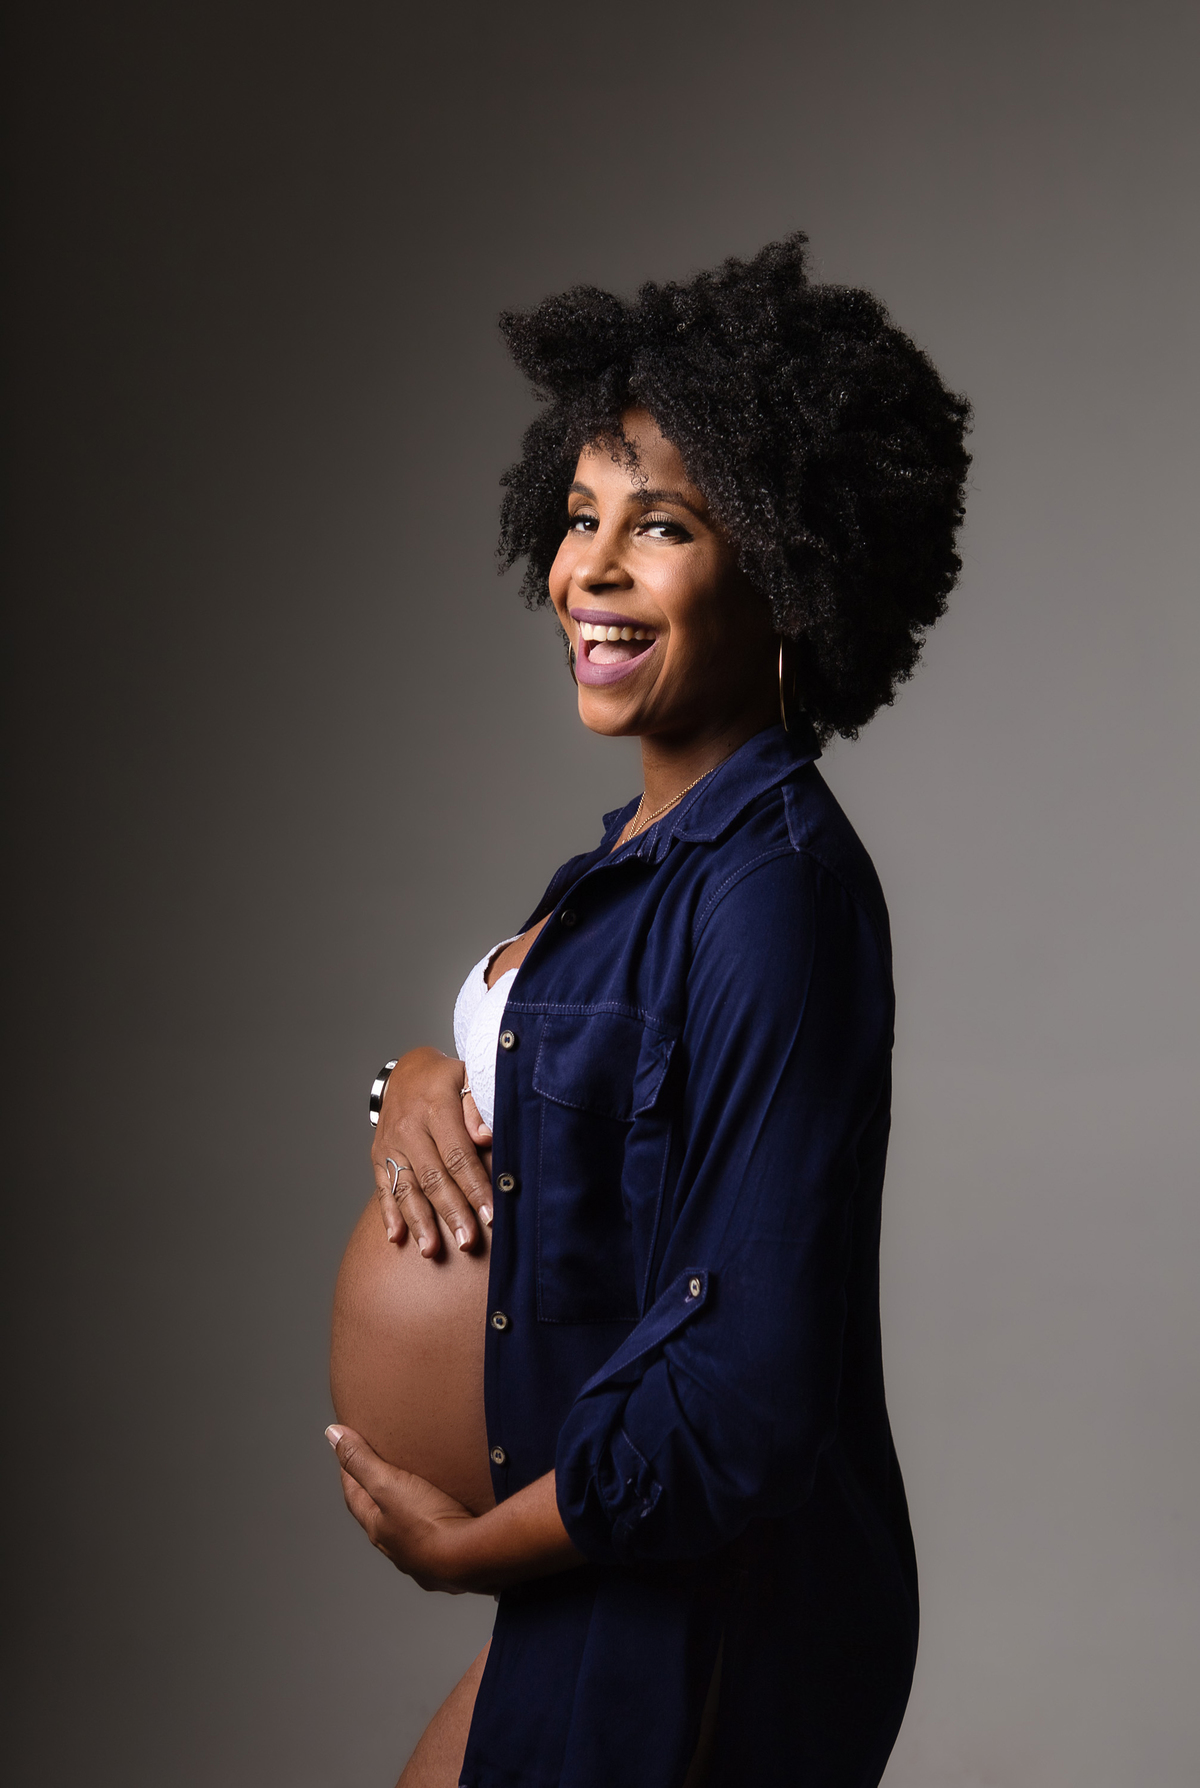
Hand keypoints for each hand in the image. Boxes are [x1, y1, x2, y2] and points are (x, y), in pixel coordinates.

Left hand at [326, 1424, 476, 1590]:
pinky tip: (451, 1521)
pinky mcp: (449, 1564)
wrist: (469, 1558)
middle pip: (379, 1517)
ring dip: (408, 1514)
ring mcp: (422, 1559)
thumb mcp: (388, 1484)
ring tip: (421, 1494)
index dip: (350, 1473)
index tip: (349, 1453)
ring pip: (408, 1532)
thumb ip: (361, 1460)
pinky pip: (438, 1541)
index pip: (355, 1497)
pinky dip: (438, 1528)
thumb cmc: (427, 1522)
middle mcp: (396, 1547)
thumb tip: (332, 1434)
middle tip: (384, 1471)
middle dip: (378, 1495)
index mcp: (377, 1529)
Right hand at [371, 1047, 493, 1257]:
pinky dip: (389, 1215)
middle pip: (433, 1177)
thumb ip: (478, 1105)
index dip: (475, 1186)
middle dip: (451, 1213)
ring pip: (406, 1188)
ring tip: (432, 1251)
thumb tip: (485, 1137)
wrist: (408, 1071)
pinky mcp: (378, 1155)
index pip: (458, 1154)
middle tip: (467, 1242)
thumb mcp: (468, 1076)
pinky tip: (397, 1238)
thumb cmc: (448, 1080)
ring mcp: (390, 1143)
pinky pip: (383, 1188)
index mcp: (435, 1106)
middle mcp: (408, 1127)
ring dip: (420, 1222)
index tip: (490, 1214)